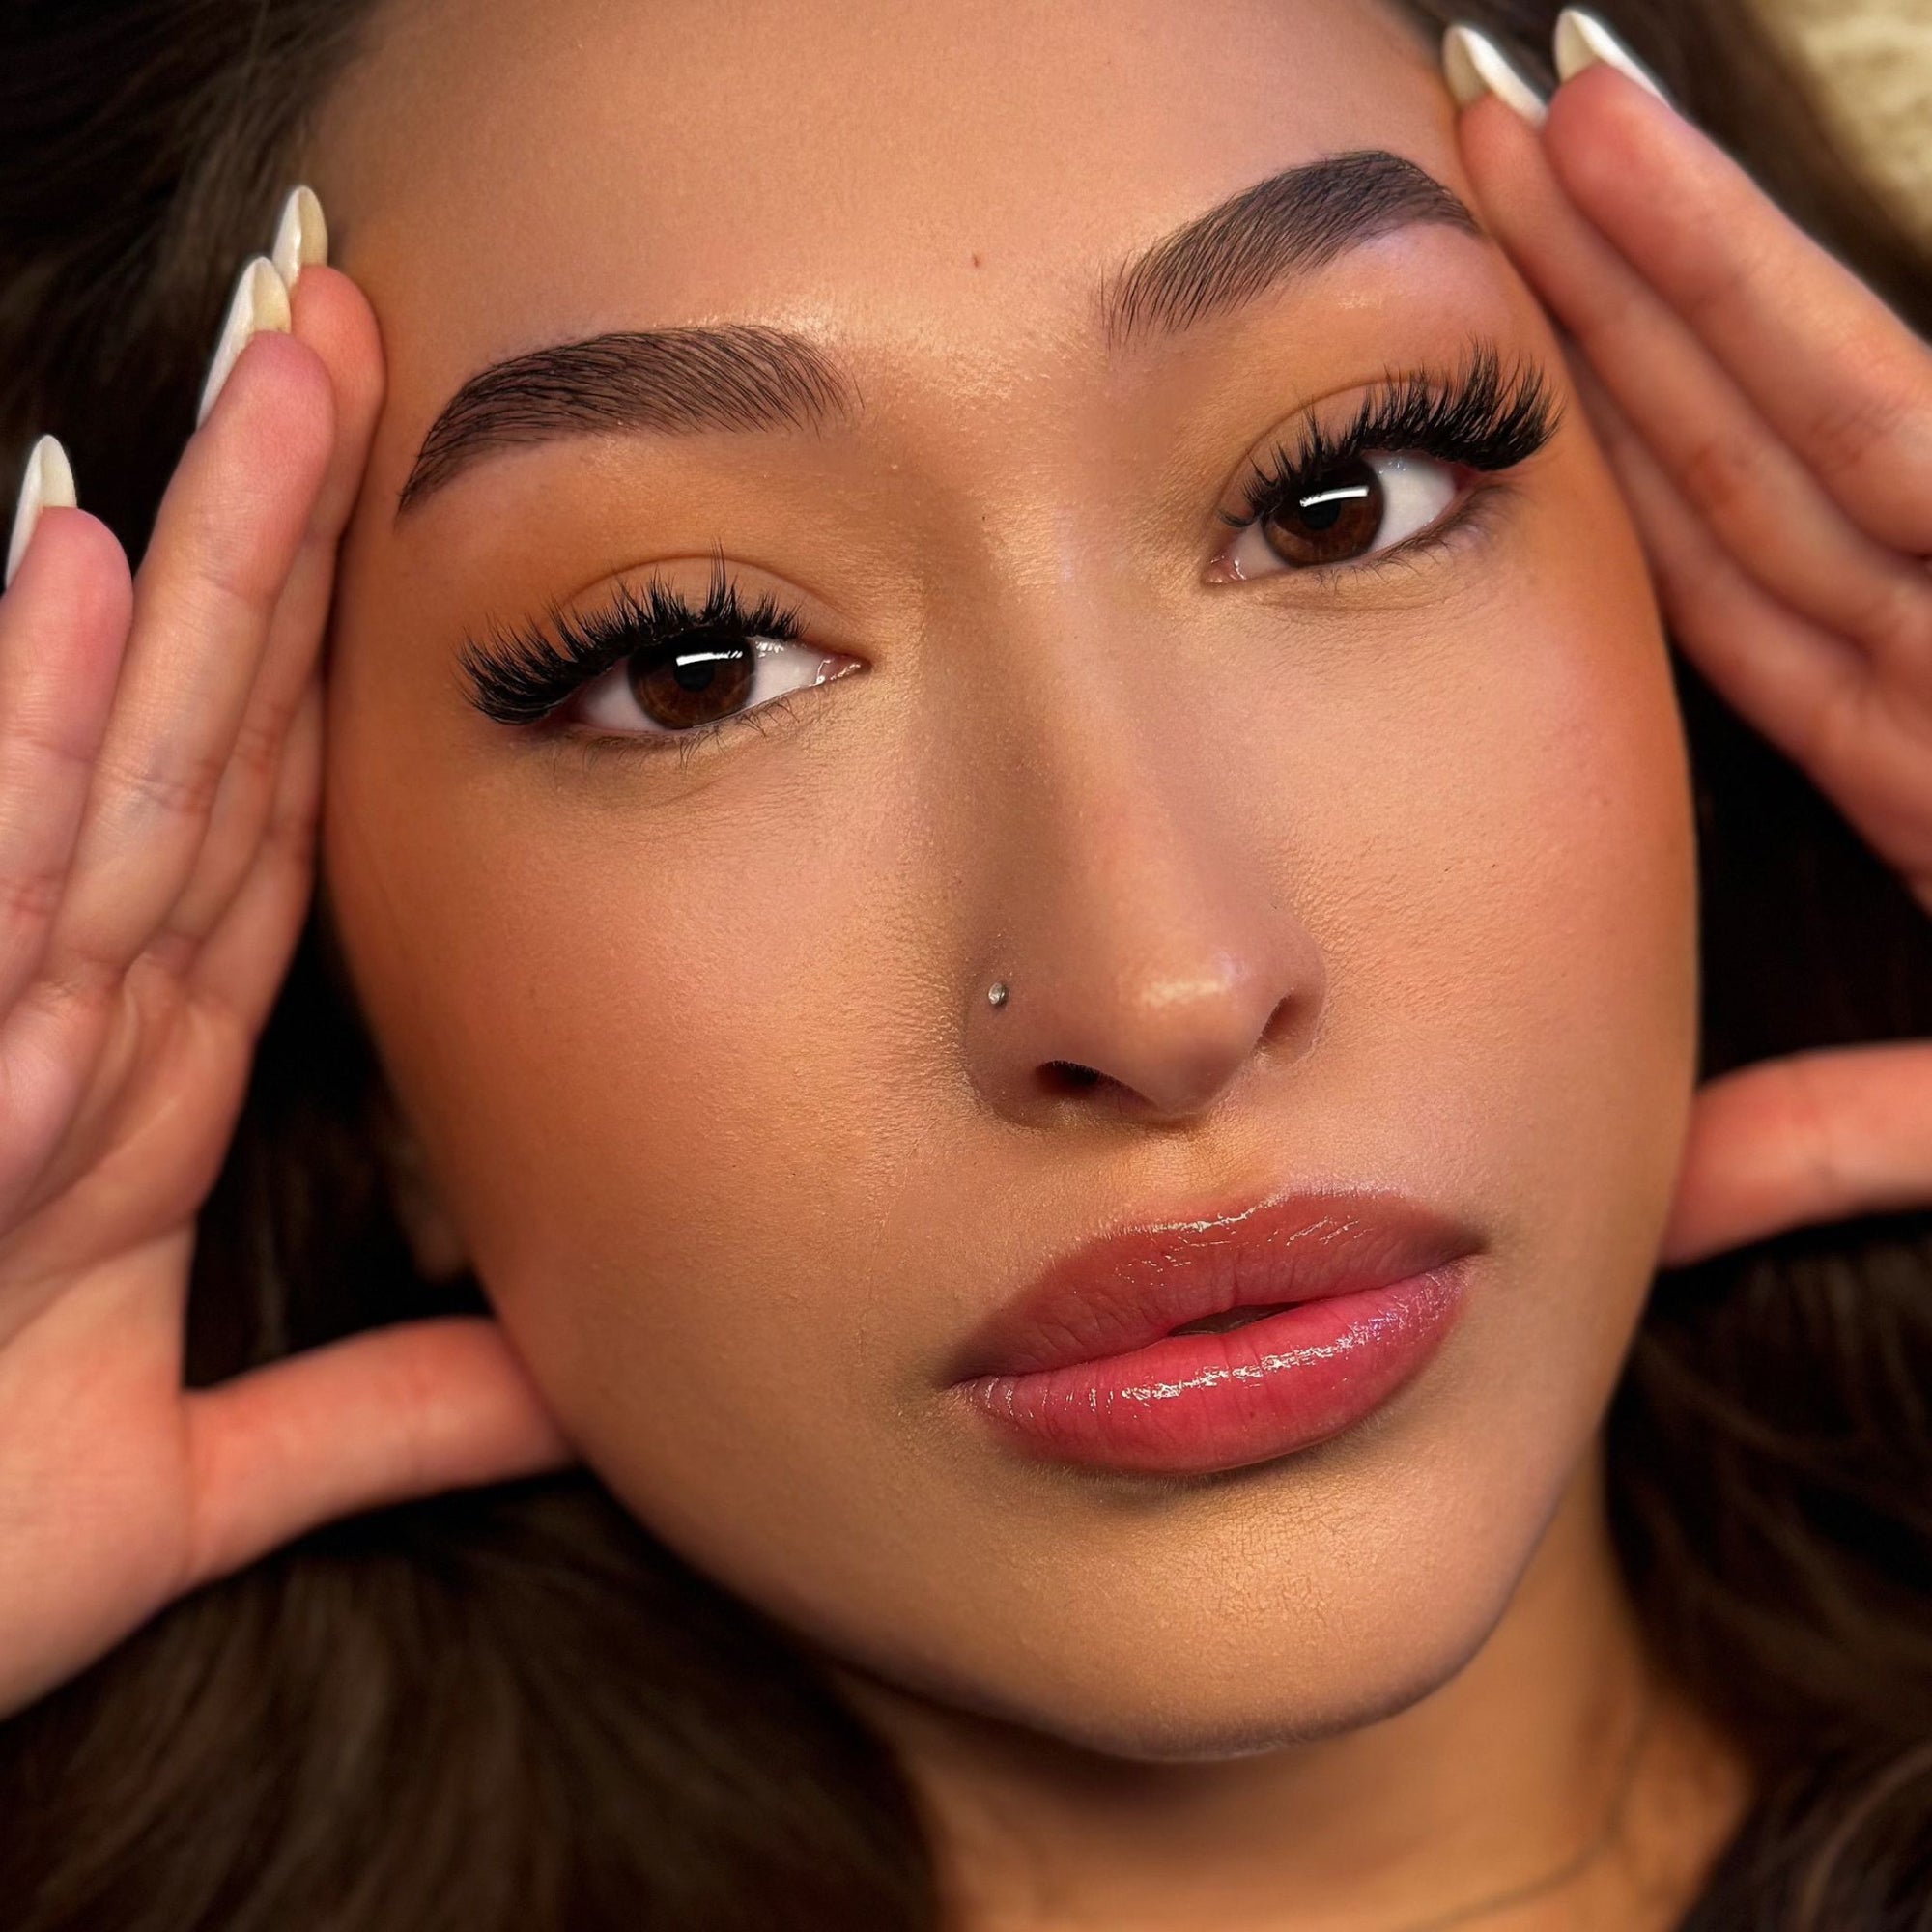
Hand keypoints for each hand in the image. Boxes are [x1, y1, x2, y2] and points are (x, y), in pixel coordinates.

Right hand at [0, 205, 570, 1719]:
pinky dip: (17, 730)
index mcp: (144, 1094)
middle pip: (204, 741)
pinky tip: (71, 574)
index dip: (336, 665)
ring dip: (190, 569)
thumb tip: (576, 1370)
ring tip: (272, 371)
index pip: (268, 829)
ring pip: (109, 763)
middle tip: (350, 327)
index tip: (408, 510)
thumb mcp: (191, 1486)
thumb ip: (386, 1415)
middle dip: (279, 540)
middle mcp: (63, 1023)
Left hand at [1447, 22, 1931, 1267]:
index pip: (1714, 577)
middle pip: (1737, 457)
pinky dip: (1813, 339)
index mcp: (1921, 757)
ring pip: (1814, 407)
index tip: (1474, 360)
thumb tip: (1687, 1163)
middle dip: (1606, 304)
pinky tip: (1685, 206)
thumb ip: (1854, 1125)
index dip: (1599, 460)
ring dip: (1681, 264)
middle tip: (1464, 148)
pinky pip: (1918, 444)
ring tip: (1553, 126)